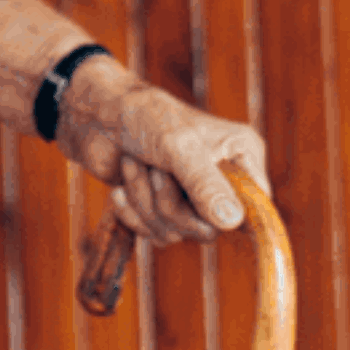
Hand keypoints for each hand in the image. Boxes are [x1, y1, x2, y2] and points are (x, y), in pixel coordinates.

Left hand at [60, 58, 270, 245]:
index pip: (256, 206)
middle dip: (170, 203)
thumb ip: (204, 183)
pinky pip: (155, 234)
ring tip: (135, 165)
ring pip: (177, 232)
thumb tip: (232, 221)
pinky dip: (132, 211)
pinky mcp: (163, 209)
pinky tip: (121, 187)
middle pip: (210, 228)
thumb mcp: (177, 145)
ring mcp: (191, 197)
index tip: (200, 208)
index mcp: (241, 155)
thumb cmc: (141, 116)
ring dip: (145, 201)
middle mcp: (222, 180)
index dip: (229, 215)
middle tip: (154, 169)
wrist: (94, 115)